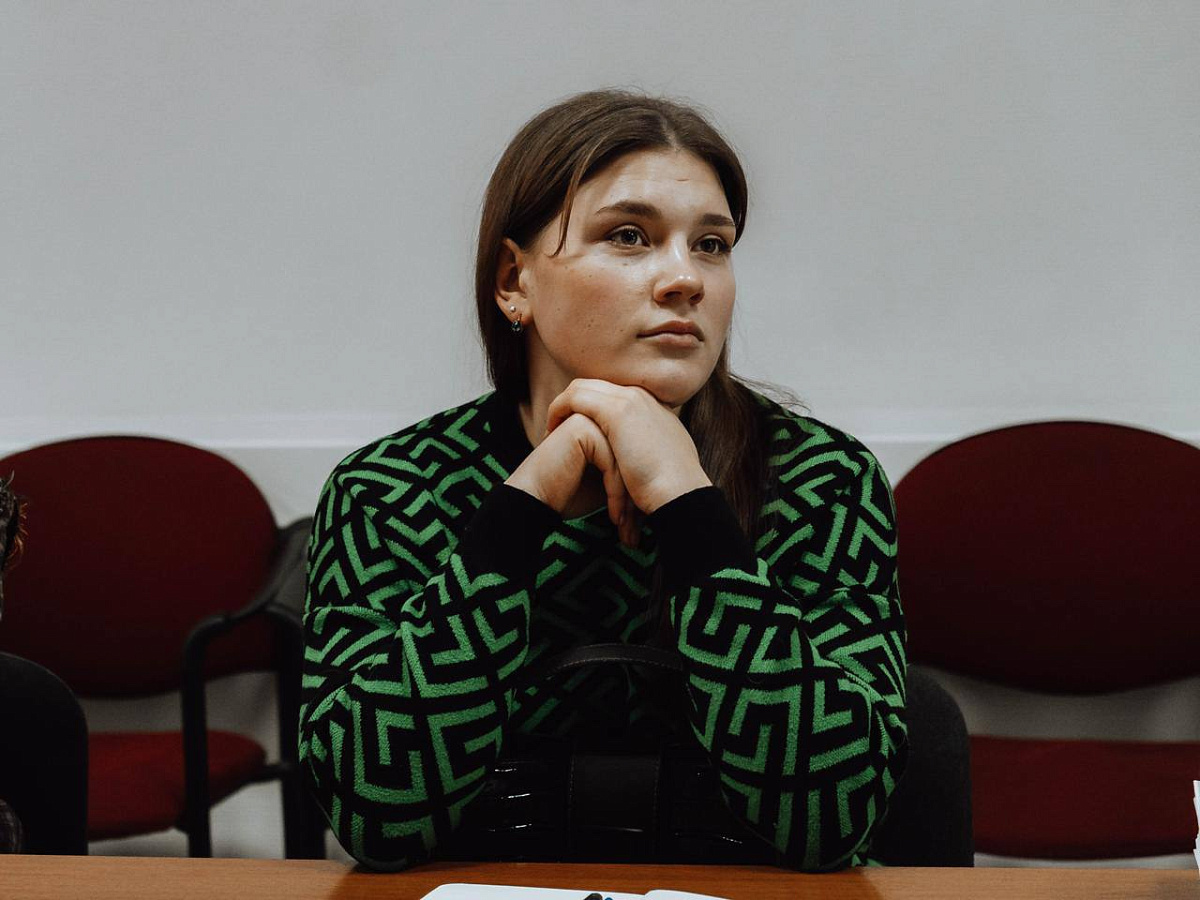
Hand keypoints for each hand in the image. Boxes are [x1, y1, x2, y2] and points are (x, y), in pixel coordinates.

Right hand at [505, 411, 642, 546]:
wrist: (536, 502)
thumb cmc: (570, 495)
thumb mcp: (609, 480)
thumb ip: (630, 468)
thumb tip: (665, 482)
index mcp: (609, 422)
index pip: (638, 453)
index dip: (641, 490)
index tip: (640, 523)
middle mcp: (600, 416)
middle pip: (635, 456)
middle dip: (637, 496)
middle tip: (635, 532)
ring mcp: (590, 418)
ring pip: (627, 460)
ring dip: (628, 499)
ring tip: (627, 528)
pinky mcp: (580, 428)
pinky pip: (612, 462)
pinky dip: (616, 493)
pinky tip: (614, 517)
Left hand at [544, 379, 711, 514]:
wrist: (681, 494)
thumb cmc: (671, 490)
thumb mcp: (661, 462)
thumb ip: (649, 451)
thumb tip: (638, 462)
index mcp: (654, 407)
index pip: (613, 394)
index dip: (590, 407)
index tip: (575, 428)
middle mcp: (643, 396)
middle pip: (595, 385)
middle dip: (572, 402)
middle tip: (556, 425)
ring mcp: (631, 399)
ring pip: (582, 387)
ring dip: (562, 406)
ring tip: (550, 428)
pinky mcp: (617, 410)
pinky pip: (575, 398)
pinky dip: (558, 410)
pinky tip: (551, 429)